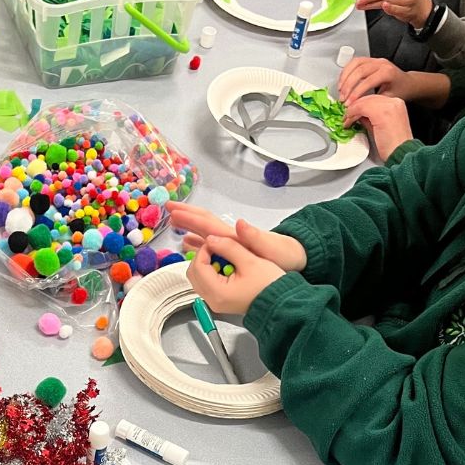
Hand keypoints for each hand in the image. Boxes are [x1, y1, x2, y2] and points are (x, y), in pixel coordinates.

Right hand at [168, 202, 306, 272]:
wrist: (297, 258)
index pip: (207, 224)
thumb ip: (254, 236)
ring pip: (204, 232)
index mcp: (235, 237)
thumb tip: (238, 223)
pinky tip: (189, 244)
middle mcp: (231, 237)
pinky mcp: (234, 252)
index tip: (173, 210)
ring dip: (188, 226)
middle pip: (203, 223)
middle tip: (167, 206)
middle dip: (185, 214)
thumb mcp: (271, 248)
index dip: (190, 217)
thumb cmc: (284, 255)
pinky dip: (198, 242)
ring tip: (174, 222)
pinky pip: (210, 244)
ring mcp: (231, 244)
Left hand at [188, 235, 285, 315]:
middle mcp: (213, 300)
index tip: (215, 242)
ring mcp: (215, 302)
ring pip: (198, 278)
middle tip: (218, 247)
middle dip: (203, 257)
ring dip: (207, 264)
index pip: (198, 266)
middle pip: (193, 273)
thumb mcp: (250, 260)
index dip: (204, 250)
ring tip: (225, 256)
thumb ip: (228, 247)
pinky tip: (227, 265)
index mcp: (218, 292)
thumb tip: (212, 239)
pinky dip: (212, 272)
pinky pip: (207, 283)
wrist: (281, 301)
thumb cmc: (269, 285)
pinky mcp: (220, 300)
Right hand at [338, 57, 414, 102]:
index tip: (349, 104)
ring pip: (355, 64)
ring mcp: (375, 60)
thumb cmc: (400, 91)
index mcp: (388, 72)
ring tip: (340, 90)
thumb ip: (373, 102)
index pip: (368, 81)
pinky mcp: (369, 60)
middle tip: (342, 99)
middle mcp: (381, 63)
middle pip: (359, 70)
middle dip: (348, 86)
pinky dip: (346, 71)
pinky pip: (354, 62)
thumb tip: (357, 108)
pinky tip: (342, 81)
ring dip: (344, 77)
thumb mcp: (389, 99)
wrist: (406, 83)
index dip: (356, 93)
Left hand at [342, 94, 413, 162]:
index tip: (351, 112)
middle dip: (353, 107)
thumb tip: (358, 114)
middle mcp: (394, 102)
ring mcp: (389, 106)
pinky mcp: (382, 112)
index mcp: (396, 104)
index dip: (359, 105)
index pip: (373, 98)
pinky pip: (362, 107)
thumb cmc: (393, 146)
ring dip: (351, 111)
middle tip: (345, 117)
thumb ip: (370, 117)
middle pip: (368, 98)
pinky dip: (352, 114)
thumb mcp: (379, 126)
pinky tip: (349, 122)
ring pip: (363, 102)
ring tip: (346, 121)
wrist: (401, 153)